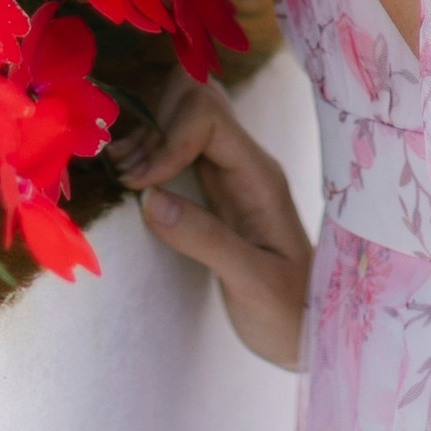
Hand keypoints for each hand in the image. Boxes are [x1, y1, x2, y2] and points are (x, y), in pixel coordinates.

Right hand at [120, 76, 313, 369]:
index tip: (139, 185)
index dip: (167, 138)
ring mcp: (228, 172)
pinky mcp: (211, 188)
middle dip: (153, 126)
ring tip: (123, 176)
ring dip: (147, 135)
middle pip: (195, 98)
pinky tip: (131, 179)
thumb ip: (206, 240)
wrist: (307, 332)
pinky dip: (148, 150)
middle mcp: (245, 163)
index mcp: (261, 177)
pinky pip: (178, 144)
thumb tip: (149, 199)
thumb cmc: (289, 312)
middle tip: (126, 177)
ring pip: (184, 114)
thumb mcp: (252, 284)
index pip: (210, 116)